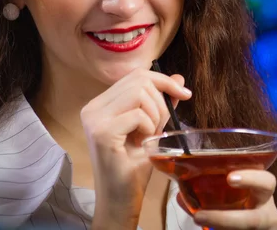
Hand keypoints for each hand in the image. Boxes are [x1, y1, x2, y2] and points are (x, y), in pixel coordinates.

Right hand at [80, 67, 191, 229]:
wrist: (120, 201)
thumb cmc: (133, 168)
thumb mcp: (152, 129)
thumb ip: (162, 103)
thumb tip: (178, 78)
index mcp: (101, 104)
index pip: (136, 75)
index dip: (163, 80)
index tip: (184, 93)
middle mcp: (92, 108)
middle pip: (139, 80)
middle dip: (161, 101)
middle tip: (159, 127)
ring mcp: (94, 119)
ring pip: (140, 92)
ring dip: (156, 115)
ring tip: (149, 137)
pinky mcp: (102, 132)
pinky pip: (138, 114)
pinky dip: (149, 128)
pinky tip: (142, 144)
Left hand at [177, 170, 276, 229]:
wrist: (252, 228)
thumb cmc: (241, 208)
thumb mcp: (231, 199)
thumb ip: (209, 195)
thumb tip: (181, 194)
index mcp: (264, 194)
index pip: (267, 182)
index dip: (252, 179)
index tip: (230, 178)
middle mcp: (268, 215)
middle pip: (255, 220)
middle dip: (226, 219)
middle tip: (200, 216)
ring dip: (220, 228)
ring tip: (198, 220)